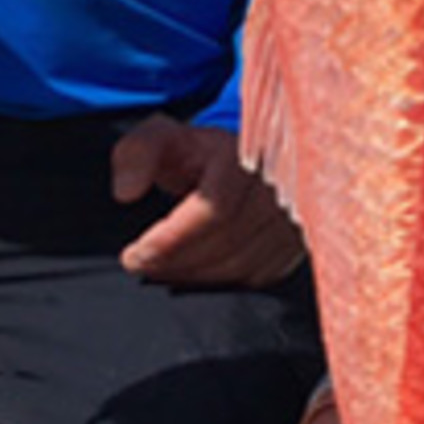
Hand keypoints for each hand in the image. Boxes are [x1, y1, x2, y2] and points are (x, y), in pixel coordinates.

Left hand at [110, 114, 305, 286]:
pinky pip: (259, 279)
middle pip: (227, 245)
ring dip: (196, 278)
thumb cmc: (199, 150)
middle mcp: (279, 186)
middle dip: (176, 263)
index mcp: (245, 155)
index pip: (213, 212)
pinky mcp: (296, 243)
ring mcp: (294, 217)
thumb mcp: (161, 137)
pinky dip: (222, 285)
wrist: (245, 158)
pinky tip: (196, 276)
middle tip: (142, 266)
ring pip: (243, 267)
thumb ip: (136, 155)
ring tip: (164, 271)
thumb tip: (126, 192)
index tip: (134, 255)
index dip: (170, 241)